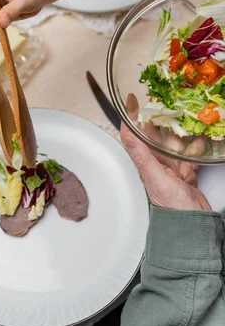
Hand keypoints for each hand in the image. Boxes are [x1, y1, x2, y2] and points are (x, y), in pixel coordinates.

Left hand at [121, 94, 210, 211]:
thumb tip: (124, 133)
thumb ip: (140, 154)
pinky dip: (196, 145)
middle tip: (167, 99)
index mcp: (145, 161)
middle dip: (161, 116)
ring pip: (176, 141)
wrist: (191, 227)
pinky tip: (201, 136)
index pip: (135, 133)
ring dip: (181, 128)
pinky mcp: (187, 173)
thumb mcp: (154, 176)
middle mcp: (157, 162)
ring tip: (187, 113)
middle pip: (157, 134)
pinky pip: (190, 154)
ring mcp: (173, 167)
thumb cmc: (170, 205)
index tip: (132, 99)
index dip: (132, 115)